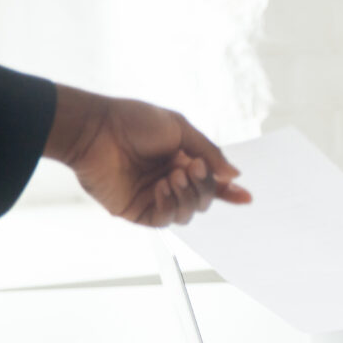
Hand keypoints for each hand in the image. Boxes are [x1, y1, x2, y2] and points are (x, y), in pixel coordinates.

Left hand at [45, 85, 250, 225]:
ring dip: (187, 196)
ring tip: (173, 176)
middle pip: (204, 199)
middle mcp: (170, 180)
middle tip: (193, 169)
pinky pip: (166, 220)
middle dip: (204, 186)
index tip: (246, 197)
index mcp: (182, 160)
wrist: (96, 130)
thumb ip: (210, 152)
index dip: (229, 190)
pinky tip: (161, 187)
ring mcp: (154, 197)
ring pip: (188, 213)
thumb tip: (233, 175)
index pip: (211, 181)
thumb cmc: (134, 122)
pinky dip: (170, 205)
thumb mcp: (180, 129)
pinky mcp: (137, 210)